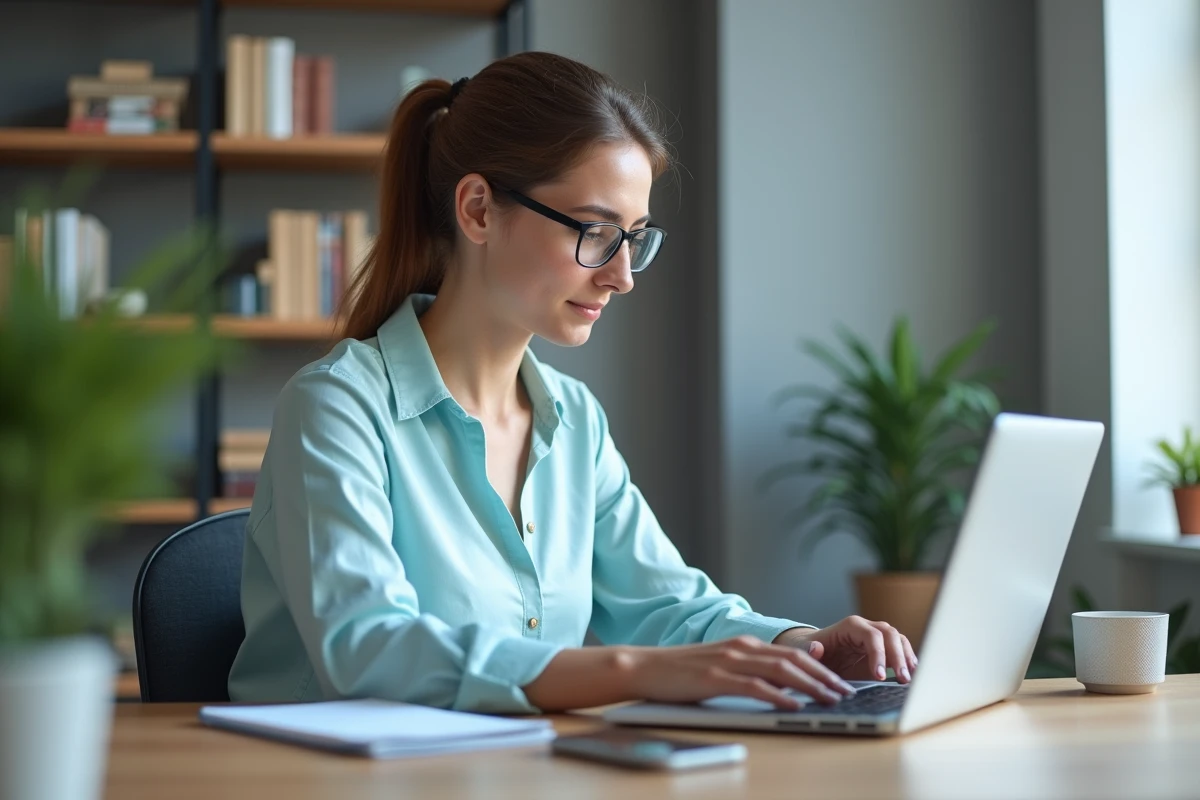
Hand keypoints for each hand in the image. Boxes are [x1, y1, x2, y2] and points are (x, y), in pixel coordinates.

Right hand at [622, 635, 857, 709]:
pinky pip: (755, 686)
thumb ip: (748, 671)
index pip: (791, 655)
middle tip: (845, 692)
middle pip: (793, 660)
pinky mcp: (715, 677)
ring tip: (830, 699)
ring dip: (810, 686)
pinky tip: (794, 706)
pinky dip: (778, 696)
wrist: (644, 666)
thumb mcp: (720, 666)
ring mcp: (729, 661)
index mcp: (744, 644)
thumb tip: (780, 689)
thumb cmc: (680, 672)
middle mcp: (741, 647)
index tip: (839, 683)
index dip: (820, 668)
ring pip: (780, 671)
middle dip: (824, 677)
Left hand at [774, 616, 917, 683]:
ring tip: (908, 678)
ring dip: (906, 657)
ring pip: (898, 639)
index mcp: (850, 626)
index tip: (879, 676)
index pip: (871, 636)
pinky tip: (911, 672)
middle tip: (902, 679)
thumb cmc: (810, 651)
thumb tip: (816, 648)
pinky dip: (907, 658)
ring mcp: (876, 636)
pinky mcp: (882, 647)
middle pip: (889, 634)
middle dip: (898, 656)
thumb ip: (809, 650)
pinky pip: (900, 648)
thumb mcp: (805, 651)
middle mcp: (865, 627)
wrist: (815, 653)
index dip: (879, 654)